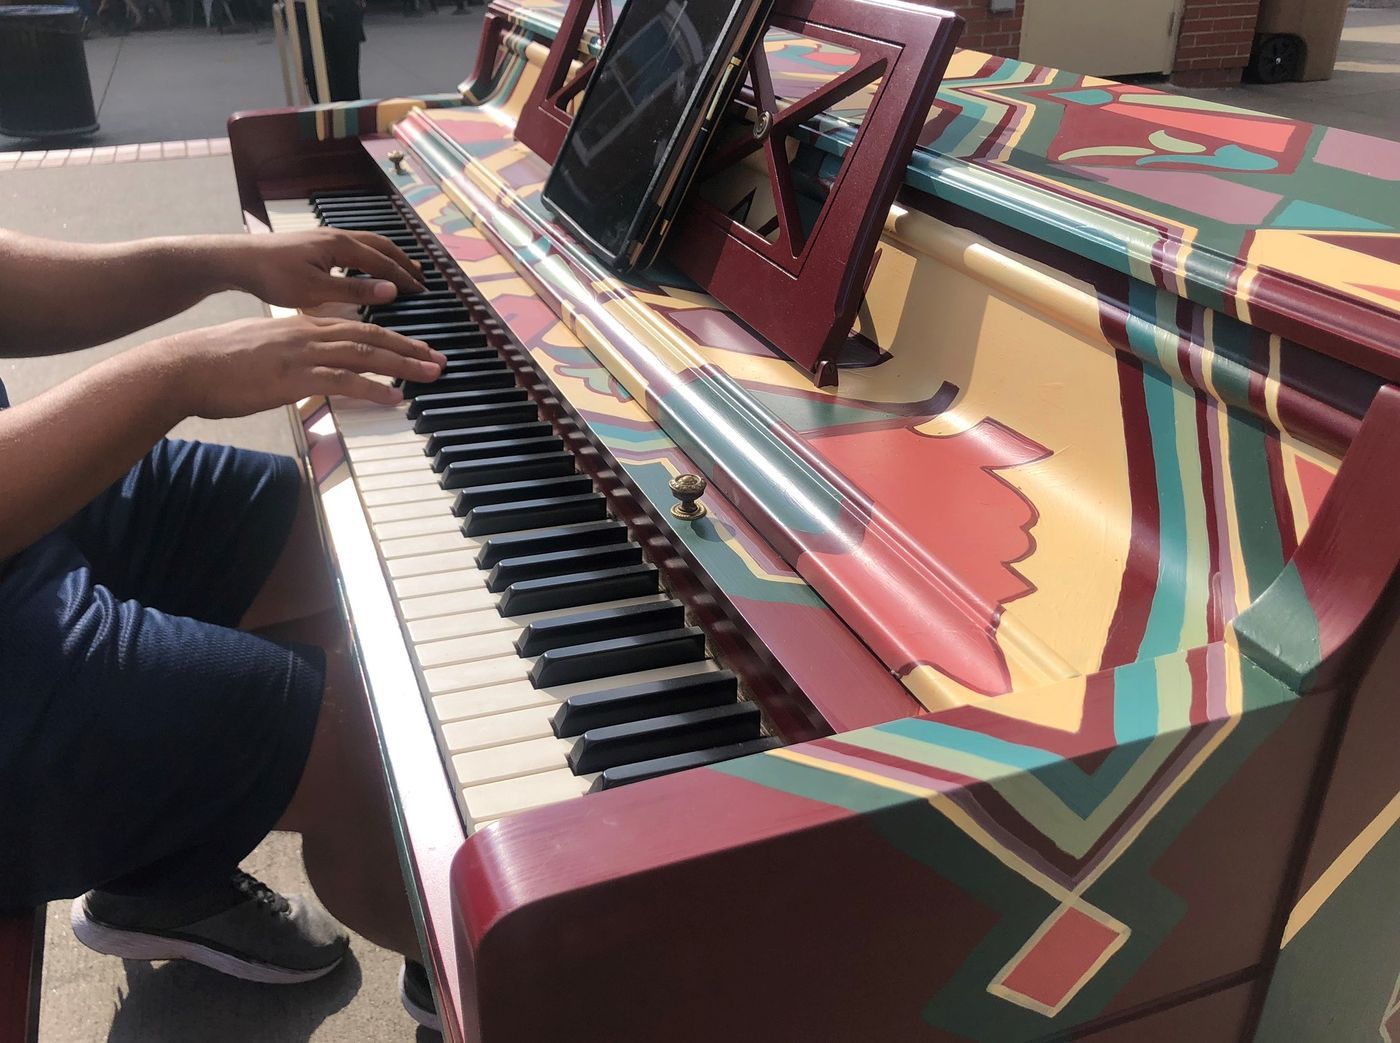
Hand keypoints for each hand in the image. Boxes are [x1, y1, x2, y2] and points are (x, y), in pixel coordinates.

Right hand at [150, 314, 445, 419]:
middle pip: (370, 336)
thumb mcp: (262, 349)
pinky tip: (395, 398)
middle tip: (439, 360)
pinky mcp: (293, 377)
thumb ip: (290, 354)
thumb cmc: (217, 363)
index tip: (418, 349)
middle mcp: (307, 333)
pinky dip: (373, 388)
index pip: (357, 328)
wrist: (184, 366)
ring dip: (403, 366)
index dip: (392, 338)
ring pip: (364, 354)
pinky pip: (342, 381)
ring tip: (430, 375)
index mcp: (301, 325)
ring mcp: (301, 354)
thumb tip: (308, 369)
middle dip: (410, 349)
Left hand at [212, 228, 426, 308]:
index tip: (423, 292)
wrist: (238, 260)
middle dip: (403, 262)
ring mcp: (326, 237)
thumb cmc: (274, 276)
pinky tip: (368, 267)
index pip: (383, 261)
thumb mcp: (315, 290)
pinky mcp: (316, 243)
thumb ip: (355, 291)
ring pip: (368, 243)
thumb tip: (392, 291)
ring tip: (403, 269)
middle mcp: (337, 236)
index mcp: (341, 246)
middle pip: (381, 245)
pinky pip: (355, 246)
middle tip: (421, 278)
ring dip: (389, 256)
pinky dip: (371, 256)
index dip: (404, 278)